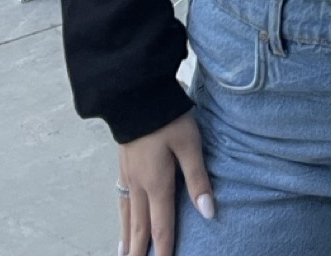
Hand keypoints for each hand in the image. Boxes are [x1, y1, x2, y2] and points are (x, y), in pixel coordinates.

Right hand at [117, 111, 213, 255]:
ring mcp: (128, 174)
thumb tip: (208, 212)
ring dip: (127, 238)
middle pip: (139, 227)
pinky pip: (122, 199)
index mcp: (157, 183)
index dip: (164, 251)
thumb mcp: (189, 144)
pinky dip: (122, 217)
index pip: (161, 227)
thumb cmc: (167, 116)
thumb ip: (198, 179)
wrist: (137, 92)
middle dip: (140, 253)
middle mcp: (139, 184)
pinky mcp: (123, 163)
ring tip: (125, 255)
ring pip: (127, 215)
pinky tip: (123, 219)